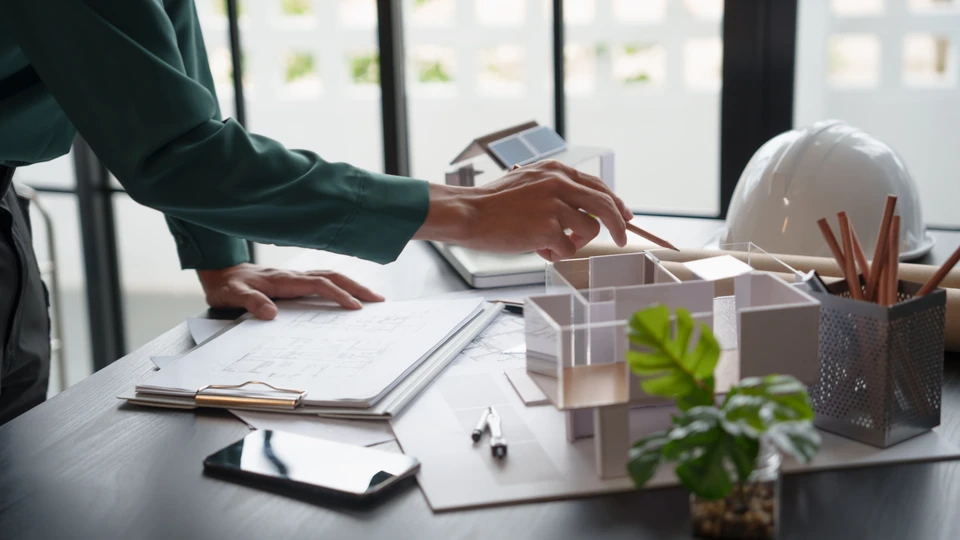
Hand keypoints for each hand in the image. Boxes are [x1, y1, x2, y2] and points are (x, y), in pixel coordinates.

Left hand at [196, 263, 383, 319]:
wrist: (220, 272)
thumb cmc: (227, 285)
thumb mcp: (232, 295)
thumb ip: (251, 302)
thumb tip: (271, 313)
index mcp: (283, 279)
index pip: (319, 285)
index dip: (338, 295)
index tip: (355, 307)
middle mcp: (293, 275)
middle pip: (333, 277)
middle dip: (357, 288)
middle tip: (378, 300)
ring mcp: (296, 276)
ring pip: (331, 276)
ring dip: (353, 285)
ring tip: (371, 298)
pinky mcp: (294, 280)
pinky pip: (324, 280)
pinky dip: (341, 285)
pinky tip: (349, 293)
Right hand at [414, 160, 631, 260]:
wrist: (470, 213)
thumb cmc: (493, 203)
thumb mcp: (528, 182)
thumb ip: (555, 189)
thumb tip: (581, 209)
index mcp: (556, 171)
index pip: (597, 185)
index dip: (615, 202)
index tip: (624, 215)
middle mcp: (559, 184)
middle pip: (606, 205)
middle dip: (618, 224)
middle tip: (622, 237)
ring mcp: (555, 206)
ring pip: (589, 230)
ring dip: (576, 242)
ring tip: (553, 244)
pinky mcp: (548, 229)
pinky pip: (568, 249)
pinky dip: (557, 255)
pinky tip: (539, 250)